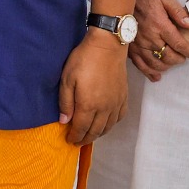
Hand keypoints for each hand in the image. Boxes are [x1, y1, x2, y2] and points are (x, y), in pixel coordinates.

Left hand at [58, 30, 128, 145]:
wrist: (107, 46)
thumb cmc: (83, 60)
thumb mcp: (67, 79)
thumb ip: (65, 102)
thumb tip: (64, 121)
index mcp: (89, 105)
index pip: (81, 128)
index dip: (75, 136)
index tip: (69, 141)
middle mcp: (105, 108)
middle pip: (95, 131)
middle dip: (85, 139)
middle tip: (77, 142)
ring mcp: (116, 103)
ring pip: (108, 127)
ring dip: (98, 134)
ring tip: (90, 136)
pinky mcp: (124, 97)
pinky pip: (119, 117)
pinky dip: (111, 125)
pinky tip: (106, 124)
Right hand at [130, 0, 188, 81]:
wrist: (120, 3)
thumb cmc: (143, 0)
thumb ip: (177, 11)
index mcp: (160, 25)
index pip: (180, 44)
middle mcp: (150, 38)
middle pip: (170, 57)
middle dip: (180, 59)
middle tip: (184, 56)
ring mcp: (139, 45)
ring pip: (157, 64)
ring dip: (167, 65)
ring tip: (172, 62)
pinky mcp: (131, 49)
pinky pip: (141, 65)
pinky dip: (150, 72)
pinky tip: (157, 75)